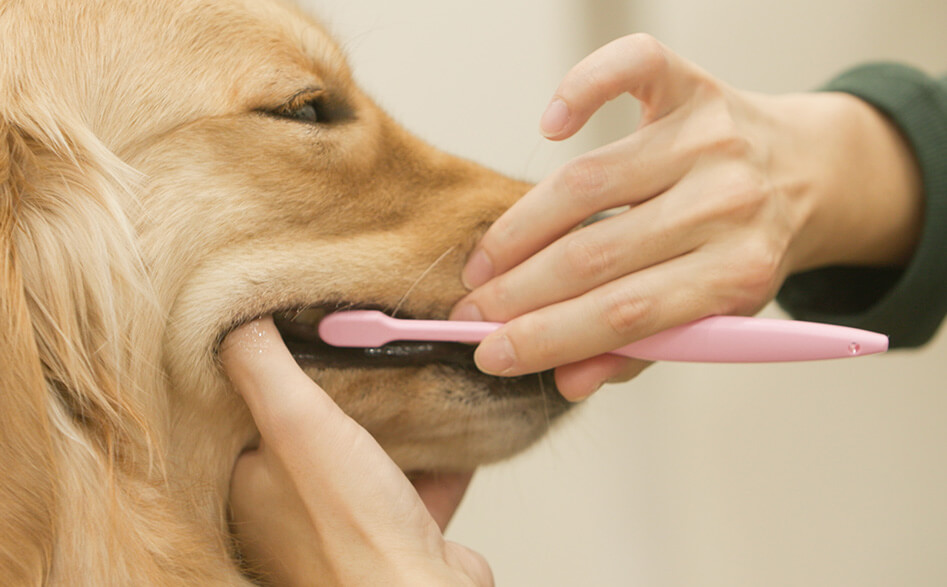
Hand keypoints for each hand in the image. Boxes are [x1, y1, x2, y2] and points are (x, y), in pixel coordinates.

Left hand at [223, 317, 491, 586]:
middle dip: (345, 394)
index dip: (275, 374)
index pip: (253, 415)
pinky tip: (455, 421)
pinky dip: (440, 453)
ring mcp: (353, 523)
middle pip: (317, 434)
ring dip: (395, 423)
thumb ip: (263, 369)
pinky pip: (422, 480)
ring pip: (371, 458)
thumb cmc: (353, 531)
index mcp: (256, 485)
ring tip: (412, 375)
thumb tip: (233, 320)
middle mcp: (298, 508)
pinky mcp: (404, 532)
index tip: (301, 332)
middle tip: (366, 345)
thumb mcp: (298, 424)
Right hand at [451, 34, 922, 399]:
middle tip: (472, 311)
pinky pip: (629, 70)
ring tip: (484, 264)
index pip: (625, 315)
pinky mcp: (692, 85)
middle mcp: (726, 203)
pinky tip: (547, 124)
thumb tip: (567, 381)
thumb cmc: (746, 250)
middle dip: (517, 292)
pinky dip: (580, 89)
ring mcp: (708, 138)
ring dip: (519, 229)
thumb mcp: (712, 318)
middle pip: (596, 254)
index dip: (546, 337)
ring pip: (587, 182)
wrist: (807, 176)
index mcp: (739, 274)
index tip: (490, 352)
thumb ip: (642, 348)